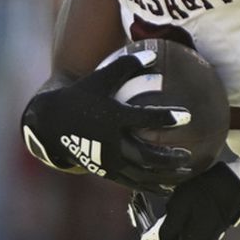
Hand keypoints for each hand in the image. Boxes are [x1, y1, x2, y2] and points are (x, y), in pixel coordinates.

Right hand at [21, 50, 193, 192]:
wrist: (51, 123)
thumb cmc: (81, 96)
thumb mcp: (101, 76)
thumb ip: (127, 64)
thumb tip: (154, 54)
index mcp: (112, 118)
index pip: (143, 119)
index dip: (165, 118)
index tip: (187, 116)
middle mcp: (110, 142)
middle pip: (145, 155)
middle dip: (169, 157)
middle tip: (188, 154)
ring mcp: (107, 160)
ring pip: (140, 174)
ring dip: (164, 175)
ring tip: (185, 173)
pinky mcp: (105, 171)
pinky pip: (131, 182)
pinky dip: (150, 185)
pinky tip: (168, 185)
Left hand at [133, 163, 239, 239]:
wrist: (237, 187)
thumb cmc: (207, 193)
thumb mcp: (179, 205)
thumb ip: (163, 227)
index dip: (141, 228)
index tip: (138, 207)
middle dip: (149, 226)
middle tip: (143, 202)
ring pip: (166, 238)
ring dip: (160, 222)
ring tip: (162, 201)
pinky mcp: (199, 238)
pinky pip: (177, 233)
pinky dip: (170, 221)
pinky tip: (173, 204)